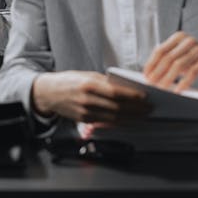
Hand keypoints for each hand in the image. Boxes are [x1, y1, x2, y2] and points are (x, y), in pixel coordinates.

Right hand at [32, 70, 149, 123]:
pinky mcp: (84, 120)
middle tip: (148, 109)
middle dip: (136, 109)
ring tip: (142, 116)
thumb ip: (105, 82)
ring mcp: (85, 112)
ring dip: (130, 118)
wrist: (49, 93)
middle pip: (117, 107)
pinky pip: (105, 122)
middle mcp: (87, 100)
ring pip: (113, 117)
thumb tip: (125, 87)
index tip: (145, 97)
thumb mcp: (87, 75)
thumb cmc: (69, 81)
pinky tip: (128, 119)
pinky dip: (119, 121)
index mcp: (88, 85)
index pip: (115, 92)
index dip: (132, 97)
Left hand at [143, 31, 197, 92]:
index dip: (151, 63)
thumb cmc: (197, 59)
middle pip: (168, 58)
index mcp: (178, 37)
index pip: (160, 50)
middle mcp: (188, 40)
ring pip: (178, 65)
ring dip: (168, 79)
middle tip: (151, 84)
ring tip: (162, 89)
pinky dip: (184, 82)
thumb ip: (169, 61)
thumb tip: (151, 75)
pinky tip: (178, 90)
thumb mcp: (183, 55)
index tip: (145, 76)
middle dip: (157, 73)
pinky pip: (193, 72)